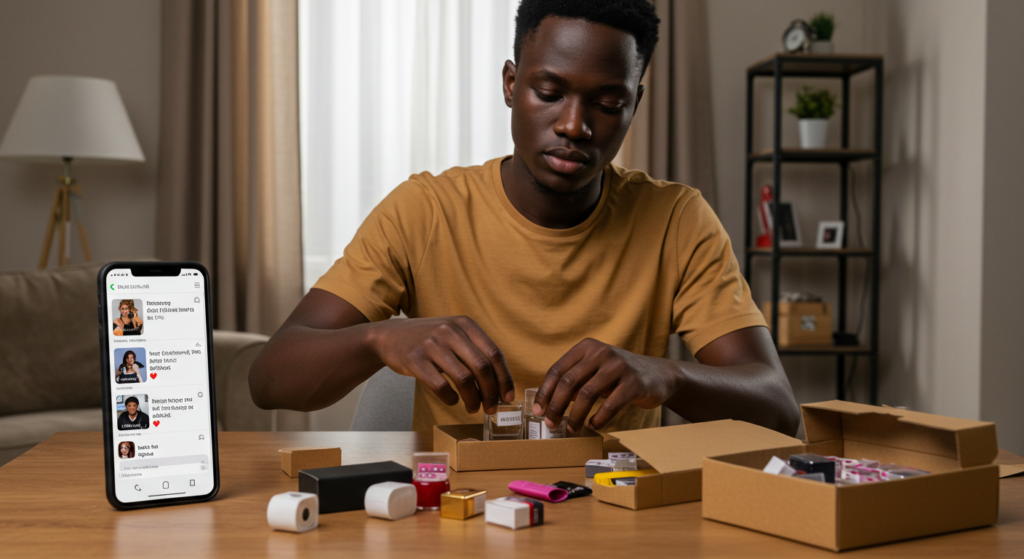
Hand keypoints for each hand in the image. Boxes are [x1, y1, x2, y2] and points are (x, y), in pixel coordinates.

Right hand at [369, 316, 514, 414]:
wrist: (389, 336)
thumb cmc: (428, 340)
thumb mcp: (453, 333)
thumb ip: (475, 351)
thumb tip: (500, 383)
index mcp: (465, 324)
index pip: (494, 353)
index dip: (504, 378)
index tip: (507, 397)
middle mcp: (450, 331)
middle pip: (482, 368)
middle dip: (490, 393)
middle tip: (490, 408)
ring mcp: (432, 344)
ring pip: (464, 379)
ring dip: (472, 399)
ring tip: (472, 407)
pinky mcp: (415, 360)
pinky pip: (440, 386)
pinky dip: (450, 398)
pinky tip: (452, 400)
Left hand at [533, 338, 675, 432]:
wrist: (659, 375)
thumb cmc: (619, 376)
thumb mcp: (595, 370)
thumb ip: (574, 380)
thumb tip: (547, 404)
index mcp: (586, 347)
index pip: (557, 370)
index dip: (545, 392)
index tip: (538, 411)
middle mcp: (601, 352)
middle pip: (568, 382)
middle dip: (556, 406)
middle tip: (551, 424)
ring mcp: (618, 366)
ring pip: (586, 394)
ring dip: (575, 416)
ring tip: (572, 429)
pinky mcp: (634, 382)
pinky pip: (610, 404)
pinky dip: (599, 418)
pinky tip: (594, 425)